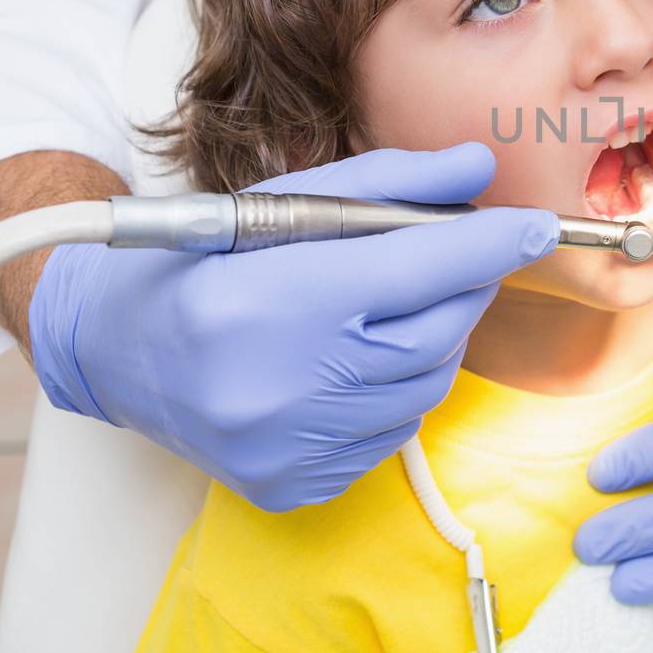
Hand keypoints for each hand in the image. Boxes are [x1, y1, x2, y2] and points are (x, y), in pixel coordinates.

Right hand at [28, 144, 556, 510]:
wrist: (111, 347)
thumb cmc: (205, 262)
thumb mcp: (287, 202)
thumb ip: (390, 182)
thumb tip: (478, 168)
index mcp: (273, 299)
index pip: (418, 269)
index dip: (490, 246)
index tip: (540, 227)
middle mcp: (281, 384)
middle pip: (437, 333)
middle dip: (466, 287)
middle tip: (462, 258)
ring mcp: (288, 445)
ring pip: (425, 386)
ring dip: (431, 339)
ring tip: (386, 309)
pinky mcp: (293, 483)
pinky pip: (390, 432)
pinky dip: (394, 389)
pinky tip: (354, 361)